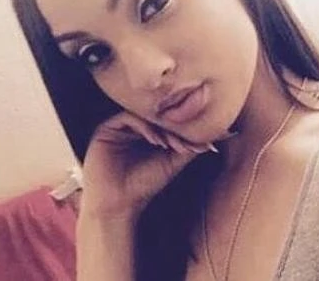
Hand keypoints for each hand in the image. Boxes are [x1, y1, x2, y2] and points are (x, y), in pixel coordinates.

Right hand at [80, 111, 215, 219]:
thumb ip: (189, 148)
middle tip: (185, 143)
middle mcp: (132, 127)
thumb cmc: (144, 184)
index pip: (167, 121)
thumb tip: (214, 138)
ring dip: (160, 127)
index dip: (183, 130)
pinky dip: (144, 126)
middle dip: (173, 128)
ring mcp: (118, 128)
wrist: (118, 204)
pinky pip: (126, 118)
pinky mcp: (105, 130)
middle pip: (156, 116)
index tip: (197, 144)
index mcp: (146, 132)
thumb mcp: (172, 163)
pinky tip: (155, 141)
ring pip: (143, 115)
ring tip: (169, 144)